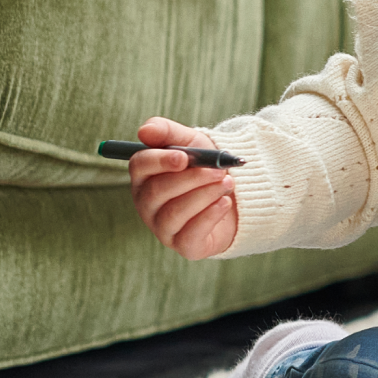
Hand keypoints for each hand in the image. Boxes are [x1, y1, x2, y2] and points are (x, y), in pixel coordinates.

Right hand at [126, 117, 237, 259]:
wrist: (238, 196)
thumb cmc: (207, 167)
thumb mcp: (192, 143)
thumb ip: (168, 133)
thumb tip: (145, 131)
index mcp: (145, 176)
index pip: (139, 166)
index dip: (160, 161)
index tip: (184, 157)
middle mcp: (147, 203)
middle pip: (157, 192)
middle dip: (191, 179)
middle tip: (218, 170)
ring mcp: (163, 227)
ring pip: (173, 213)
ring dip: (204, 195)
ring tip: (227, 182)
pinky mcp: (184, 246)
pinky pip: (189, 235)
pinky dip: (209, 216)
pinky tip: (225, 203)